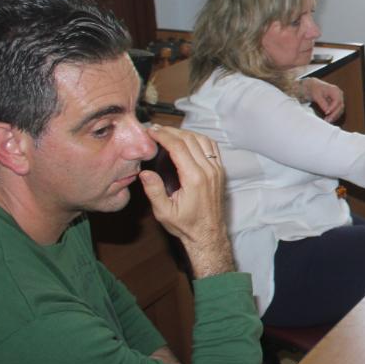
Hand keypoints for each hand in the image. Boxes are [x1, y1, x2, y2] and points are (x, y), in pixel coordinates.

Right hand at [139, 125, 234, 277]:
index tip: (151, 131)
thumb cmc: (186, 225)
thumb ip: (154, 191)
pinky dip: (198, 138)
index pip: (178, 147)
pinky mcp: (220, 171)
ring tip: (168, 132)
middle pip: (190, 139)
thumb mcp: (164, 212)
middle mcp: (208, 170)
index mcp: (194, 178)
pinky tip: (187, 139)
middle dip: (171, 131)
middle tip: (155, 129)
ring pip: (203, 140)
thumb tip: (144, 173)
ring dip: (185, 132)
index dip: (163, 135)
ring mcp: (217, 170)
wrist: (208, 234)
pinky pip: (212, 147)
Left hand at [302, 77, 344, 122]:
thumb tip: (327, 111)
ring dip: (334, 116)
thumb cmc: (315, 88)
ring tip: (327, 121)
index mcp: (335, 90)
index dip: (333, 108)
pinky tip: (328, 119)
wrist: (312, 87)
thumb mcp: (317, 95)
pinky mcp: (336, 104)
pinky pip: (337, 111)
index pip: (337, 101)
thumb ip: (322, 103)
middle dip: (334, 114)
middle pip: (340, 106)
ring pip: (340, 110)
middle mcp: (339, 95)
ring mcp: (338, 100)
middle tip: (328, 120)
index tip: (326, 113)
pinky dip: (333, 115)